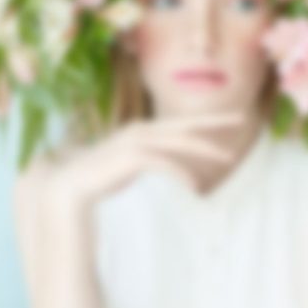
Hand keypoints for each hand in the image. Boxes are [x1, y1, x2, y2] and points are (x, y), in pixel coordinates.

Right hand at [41, 110, 247, 213]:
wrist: (66, 189)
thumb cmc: (96, 176)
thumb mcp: (127, 165)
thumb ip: (146, 158)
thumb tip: (164, 162)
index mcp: (142, 132)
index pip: (180, 124)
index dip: (206, 121)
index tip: (230, 120)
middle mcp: (140, 131)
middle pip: (185, 125)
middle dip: (214, 122)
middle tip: (242, 118)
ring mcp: (134, 143)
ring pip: (178, 141)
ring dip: (204, 147)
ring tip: (228, 156)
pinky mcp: (128, 158)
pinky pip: (163, 163)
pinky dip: (180, 172)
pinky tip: (195, 186)